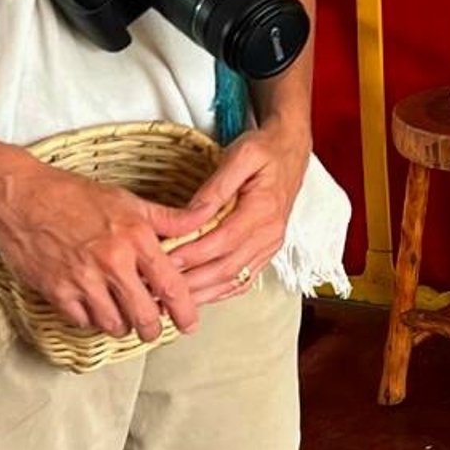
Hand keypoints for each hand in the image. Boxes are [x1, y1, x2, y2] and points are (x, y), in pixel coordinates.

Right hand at [0, 156, 200, 342]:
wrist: (23, 199)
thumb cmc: (75, 196)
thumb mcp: (128, 200)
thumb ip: (167, 218)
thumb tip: (203, 218)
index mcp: (135, 237)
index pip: (170, 284)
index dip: (185, 310)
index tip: (190, 324)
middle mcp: (112, 262)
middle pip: (144, 315)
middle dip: (153, 328)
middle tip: (154, 328)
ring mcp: (83, 280)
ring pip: (114, 324)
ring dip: (122, 325)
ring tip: (125, 317)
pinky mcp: (57, 293)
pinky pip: (83, 322)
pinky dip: (92, 320)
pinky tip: (95, 307)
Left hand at [166, 119, 311, 304]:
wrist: (291, 149)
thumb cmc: (266, 148)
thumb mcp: (241, 154)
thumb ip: (217, 186)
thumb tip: (191, 214)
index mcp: (264, 209)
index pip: (222, 241)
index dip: (192, 255)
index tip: (163, 261)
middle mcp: (270, 233)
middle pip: (226, 268)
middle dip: (190, 282)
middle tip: (158, 286)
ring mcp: (270, 245)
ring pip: (234, 280)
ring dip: (201, 294)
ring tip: (170, 300)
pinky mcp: (267, 250)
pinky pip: (243, 280)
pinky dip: (219, 292)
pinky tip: (197, 295)